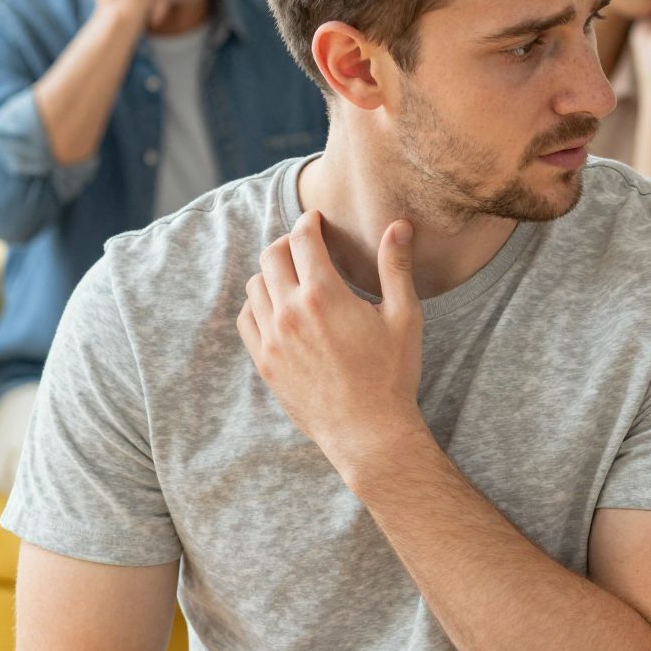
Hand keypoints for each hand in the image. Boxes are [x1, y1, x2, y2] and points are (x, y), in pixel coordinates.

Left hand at [238, 211, 425, 473]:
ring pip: (255, 285)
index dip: (309, 223)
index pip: (302, 239)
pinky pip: (246, 318)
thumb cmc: (391, 373)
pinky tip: (278, 307)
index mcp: (324, 295)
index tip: (317, 220)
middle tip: (305, 244)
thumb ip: (395, 266)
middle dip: (288, 242)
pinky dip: (257, 304)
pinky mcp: (264, 362)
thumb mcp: (404, 316)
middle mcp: (289, 312)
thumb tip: (398, 225)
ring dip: (272, 272)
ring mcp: (271, 339)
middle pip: (271, 256)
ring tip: (293, 275)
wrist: (367, 430)